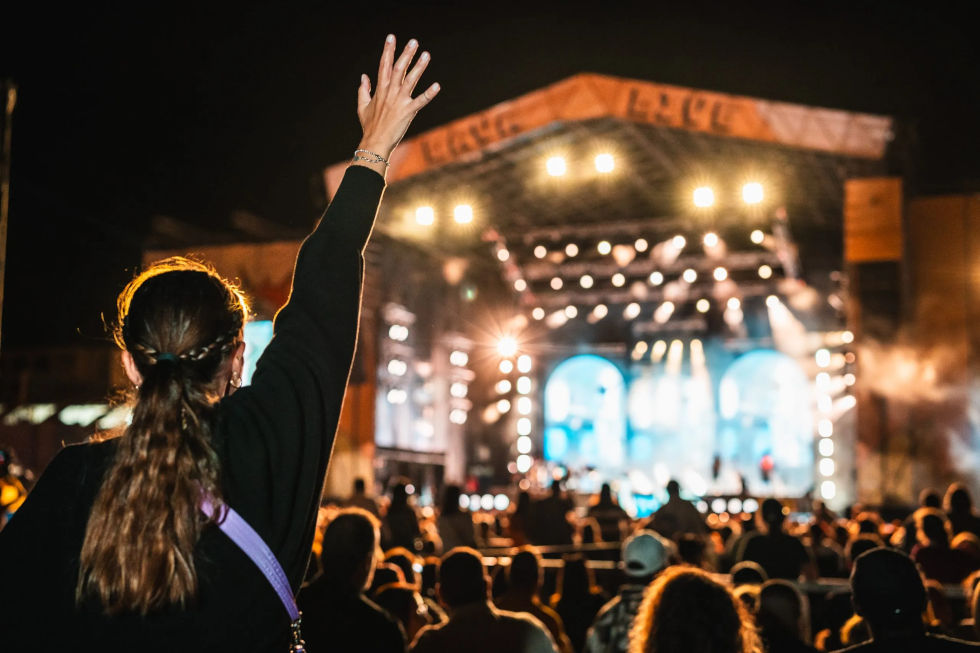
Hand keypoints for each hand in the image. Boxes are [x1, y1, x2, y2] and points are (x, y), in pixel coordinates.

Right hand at [356, 35, 439, 162]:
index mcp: (380, 89)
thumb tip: (363, 77)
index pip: (383, 65)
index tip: (391, 38)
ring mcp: (399, 101)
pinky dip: (429, 93)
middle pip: (398, 68)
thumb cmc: (369, 126)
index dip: (388, 50)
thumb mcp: (362, 106)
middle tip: (414, 41)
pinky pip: (420, 101)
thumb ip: (363, 90)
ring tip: (426, 55)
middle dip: (406, 54)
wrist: (375, 143)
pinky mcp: (408, 112)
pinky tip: (437, 85)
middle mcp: (390, 92)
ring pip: (410, 80)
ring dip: (419, 67)